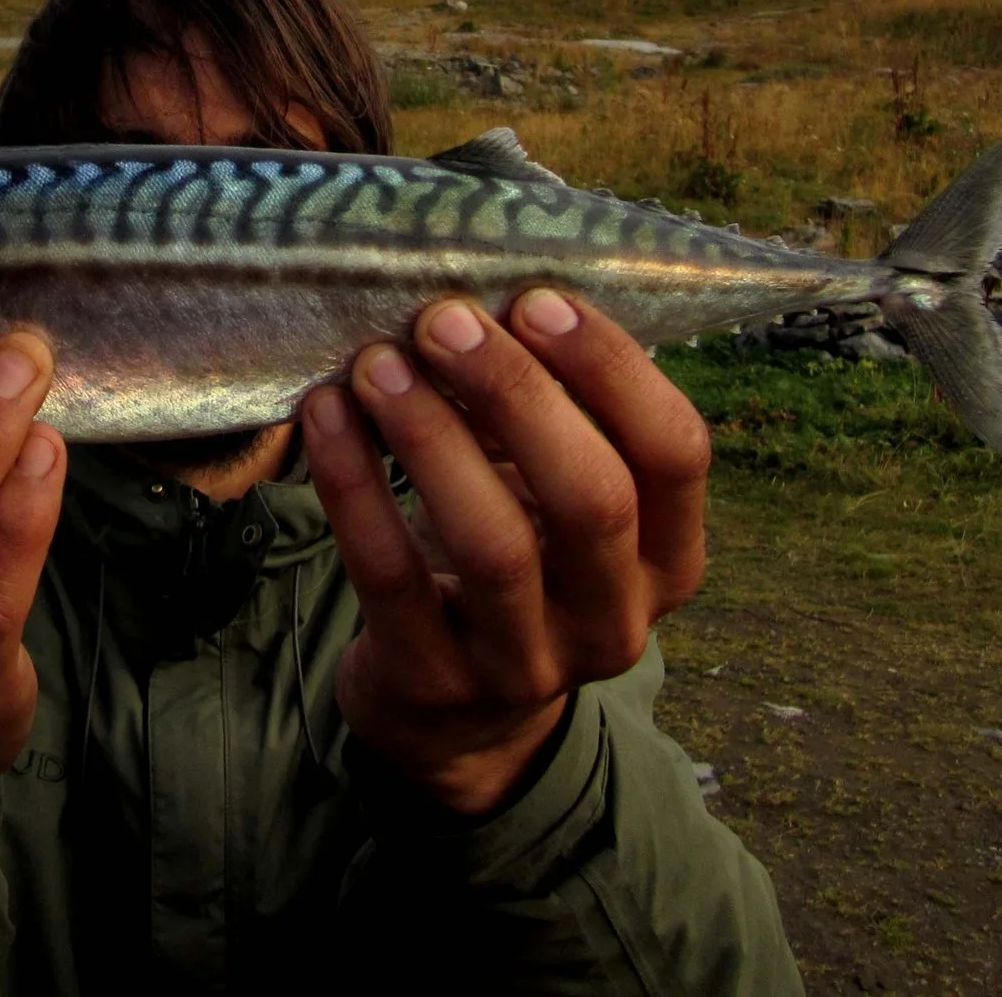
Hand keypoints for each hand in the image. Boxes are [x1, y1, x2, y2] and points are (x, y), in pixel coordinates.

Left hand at [300, 289, 710, 815]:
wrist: (456, 713)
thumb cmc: (519, 556)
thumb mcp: (558, 495)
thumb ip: (555, 409)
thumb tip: (488, 288)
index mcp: (668, 557)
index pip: (676, 452)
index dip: (613, 368)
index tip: (537, 298)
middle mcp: (616, 618)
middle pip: (591, 497)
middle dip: (517, 393)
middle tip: (443, 318)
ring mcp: (529, 664)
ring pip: (493, 545)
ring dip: (431, 436)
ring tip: (375, 362)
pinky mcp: (434, 682)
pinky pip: (389, 578)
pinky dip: (353, 487)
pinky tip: (325, 416)